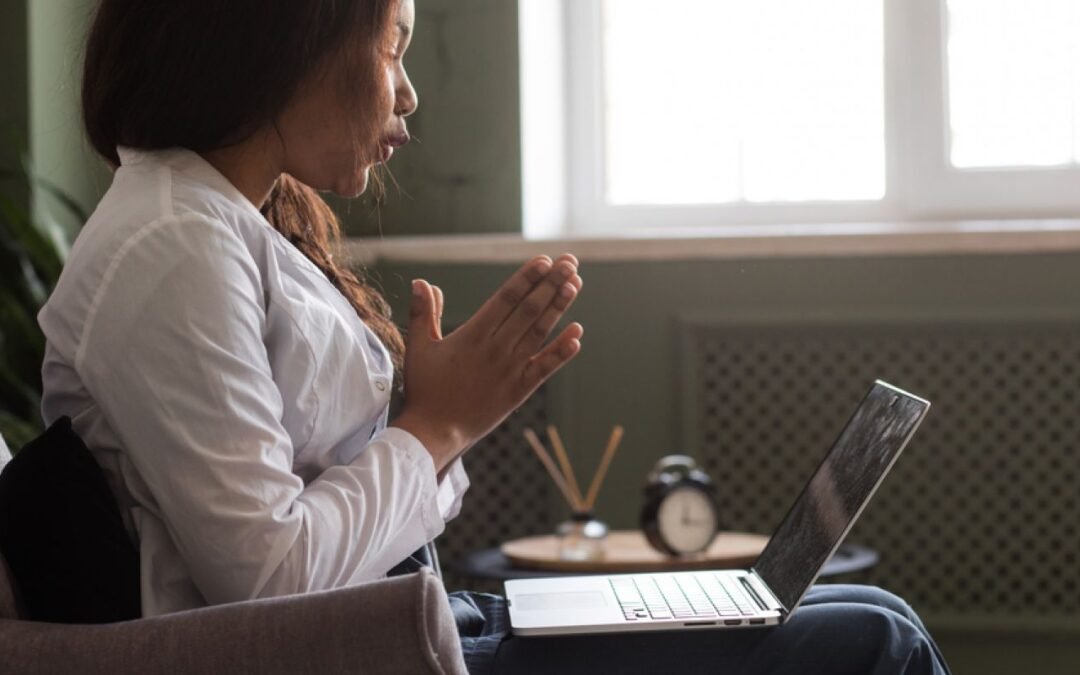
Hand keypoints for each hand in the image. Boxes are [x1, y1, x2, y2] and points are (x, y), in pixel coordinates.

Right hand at [392, 254, 583, 471]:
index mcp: (473, 335)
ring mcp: (510, 370)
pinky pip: (545, 367)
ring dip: (559, 307)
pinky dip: (562, 351)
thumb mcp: (419, 347)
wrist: (435, 433)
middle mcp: (496, 349)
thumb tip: (421, 281)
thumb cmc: (425, 389)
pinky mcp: (519, 390)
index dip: (527, 278)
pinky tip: (578, 334)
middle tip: (569, 261)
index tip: (543, 260)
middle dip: (551, 283)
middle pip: (529, 310)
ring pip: (540, 332)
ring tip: (575, 283)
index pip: (506, 298)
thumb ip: (423, 313)